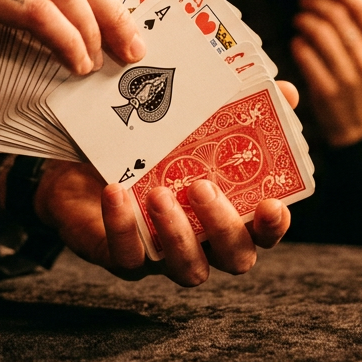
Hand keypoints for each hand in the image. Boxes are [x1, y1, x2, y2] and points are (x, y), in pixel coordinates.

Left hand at [32, 81, 299, 286]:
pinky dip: (123, 226)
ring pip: (187, 269)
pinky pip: (126, 256)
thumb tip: (287, 92)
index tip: (273, 204)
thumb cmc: (144, 141)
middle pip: (234, 257)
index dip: (274, 225)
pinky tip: (117, 192)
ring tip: (160, 193)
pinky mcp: (119, 256)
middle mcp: (203, 241)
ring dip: (178, 234)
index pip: (263, 231)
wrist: (74, 156)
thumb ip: (237, 107)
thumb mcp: (187, 117)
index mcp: (226, 211)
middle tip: (202, 187)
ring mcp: (163, 256)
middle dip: (223, 226)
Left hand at [291, 0, 361, 146]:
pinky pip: (306, 56)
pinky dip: (298, 44)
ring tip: (299, 19)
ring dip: (304, 20)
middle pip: (338, 16)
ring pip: (320, 33)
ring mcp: (348, 77)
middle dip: (316, 1)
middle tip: (305, 0)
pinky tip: (297, 42)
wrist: (361, 129)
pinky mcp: (326, 91)